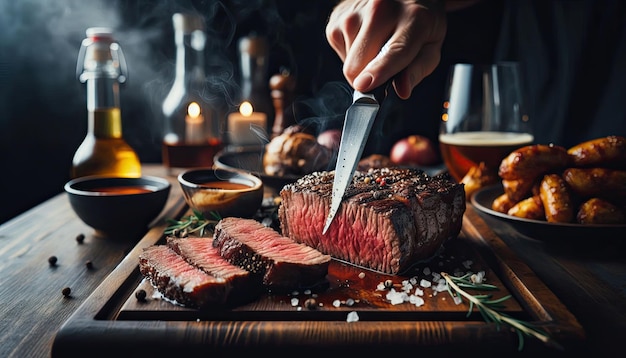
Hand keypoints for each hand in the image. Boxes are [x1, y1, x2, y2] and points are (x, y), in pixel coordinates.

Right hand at [325, 0, 446, 98]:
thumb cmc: (418, 24)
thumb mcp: (430, 48)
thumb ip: (417, 70)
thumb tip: (402, 89)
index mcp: (413, 18)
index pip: (392, 50)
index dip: (377, 70)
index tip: (364, 85)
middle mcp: (380, 9)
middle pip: (358, 64)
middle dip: (367, 77)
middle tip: (384, 68)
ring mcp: (354, 11)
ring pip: (348, 63)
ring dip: (360, 64)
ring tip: (376, 45)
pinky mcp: (338, 17)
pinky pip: (341, 52)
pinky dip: (351, 53)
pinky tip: (365, 39)